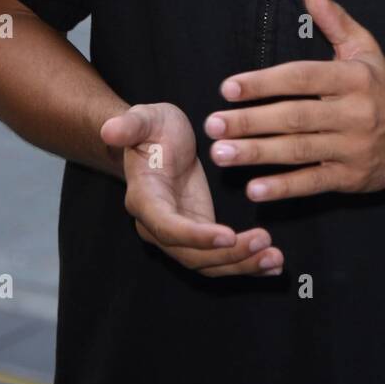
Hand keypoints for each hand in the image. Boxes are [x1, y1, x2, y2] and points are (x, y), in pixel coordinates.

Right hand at [101, 102, 284, 275]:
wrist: (157, 141)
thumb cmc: (152, 128)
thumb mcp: (144, 118)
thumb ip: (129, 125)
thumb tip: (110, 130)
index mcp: (144, 199)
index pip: (168, 227)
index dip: (196, 236)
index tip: (228, 236)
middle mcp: (159, 225)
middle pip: (193, 255)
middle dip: (229, 254)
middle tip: (264, 241)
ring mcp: (181, 234)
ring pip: (209, 264)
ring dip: (243, 265)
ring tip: (274, 259)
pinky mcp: (200, 234)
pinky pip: (221, 259)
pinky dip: (246, 265)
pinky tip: (273, 265)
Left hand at [203, 0, 384, 201]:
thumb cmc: (382, 86)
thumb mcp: (363, 47)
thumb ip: (333, 18)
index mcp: (353, 78)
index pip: (301, 77)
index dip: (263, 83)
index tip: (228, 88)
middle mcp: (355, 112)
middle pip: (294, 117)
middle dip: (249, 121)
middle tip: (212, 125)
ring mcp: (354, 148)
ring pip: (299, 151)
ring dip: (256, 153)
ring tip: (220, 154)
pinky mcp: (352, 178)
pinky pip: (314, 183)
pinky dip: (283, 187)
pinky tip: (254, 188)